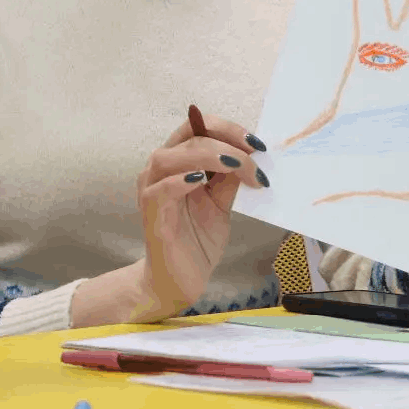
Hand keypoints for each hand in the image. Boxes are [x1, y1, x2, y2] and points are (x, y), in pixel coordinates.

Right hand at [72, 106, 264, 325]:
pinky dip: (181, 181)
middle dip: (224, 138)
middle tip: (254, 155)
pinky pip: (161, 189)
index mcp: (177, 164)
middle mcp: (160, 171)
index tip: (256, 143)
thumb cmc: (196, 240)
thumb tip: (250, 156)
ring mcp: (151, 191)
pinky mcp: (152, 214)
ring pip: (169, 157)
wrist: (178, 280)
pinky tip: (202, 181)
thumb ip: (228, 180)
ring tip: (236, 165)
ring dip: (207, 155)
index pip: (195, 128)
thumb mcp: (220, 204)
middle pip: (186, 136)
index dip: (226, 128)